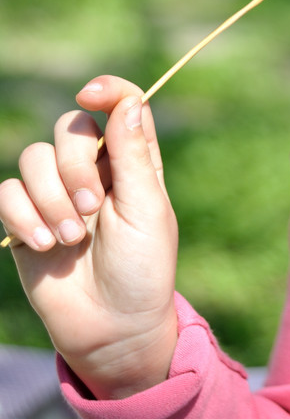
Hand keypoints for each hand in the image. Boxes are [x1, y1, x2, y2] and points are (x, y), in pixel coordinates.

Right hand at [0, 76, 178, 399]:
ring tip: (71, 239)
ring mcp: (56, 193)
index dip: (106, 90)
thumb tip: (126, 101)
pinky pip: (7, 192)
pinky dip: (22, 216)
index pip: (120, 104)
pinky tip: (45, 245)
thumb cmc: (142, 268)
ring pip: (33, 158)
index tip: (89, 95)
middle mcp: (94, 168)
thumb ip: (133, 154)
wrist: (113, 328)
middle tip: (91, 208)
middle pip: (69, 129)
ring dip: (50, 198)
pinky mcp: (26, 220)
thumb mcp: (147, 210)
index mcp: (132, 160)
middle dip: (75, 166)